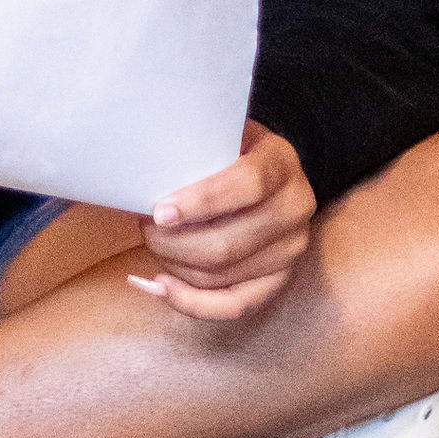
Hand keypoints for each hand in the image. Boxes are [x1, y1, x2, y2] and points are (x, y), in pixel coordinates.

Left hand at [133, 120, 315, 322]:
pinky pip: (234, 305)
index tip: (160, 212)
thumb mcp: (220, 133)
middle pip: (228, 243)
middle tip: (145, 225)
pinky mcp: (279, 278)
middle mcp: (295, 208)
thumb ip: (194, 148)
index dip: (201, 202)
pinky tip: (161, 286)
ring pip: (222, 275)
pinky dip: (192, 302)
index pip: (247, 186)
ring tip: (153, 242)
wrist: (269, 169)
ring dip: (175, 264)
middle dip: (174, 242)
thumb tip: (143, 172)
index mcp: (282, 163)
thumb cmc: (230, 149)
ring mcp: (290, 248)